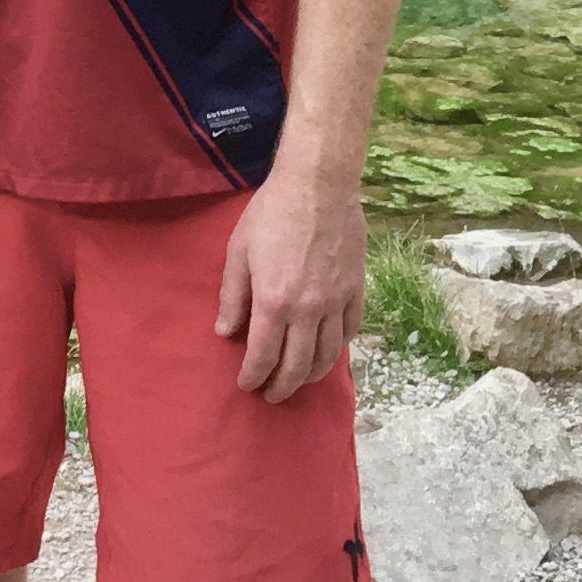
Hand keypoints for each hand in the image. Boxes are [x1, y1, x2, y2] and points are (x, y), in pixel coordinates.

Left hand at [215, 167, 364, 400]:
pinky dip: (338, 348)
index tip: (246, 384)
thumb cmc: (271, 214)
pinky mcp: (356, 290)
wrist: (318, 186)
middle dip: (283, 386)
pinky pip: (350, 331)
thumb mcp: (239, 252)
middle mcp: (308, 310)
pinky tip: (328, 351)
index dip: (253, 376)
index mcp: (274, 302)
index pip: (263, 356)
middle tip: (272, 395)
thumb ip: (233, 296)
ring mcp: (336, 302)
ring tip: (299, 380)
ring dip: (312, 375)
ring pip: (328, 355)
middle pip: (298, 366)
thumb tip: (225, 332)